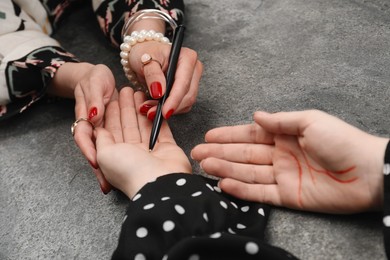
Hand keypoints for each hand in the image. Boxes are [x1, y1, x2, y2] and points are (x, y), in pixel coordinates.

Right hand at [50, 62, 116, 192]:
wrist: (101, 77)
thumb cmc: (95, 78)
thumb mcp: (94, 84)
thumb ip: (93, 99)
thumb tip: (93, 115)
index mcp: (84, 118)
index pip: (83, 137)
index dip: (88, 150)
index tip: (95, 162)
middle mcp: (94, 128)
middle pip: (95, 151)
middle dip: (101, 169)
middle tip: (107, 185)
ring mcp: (106, 132)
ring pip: (109, 151)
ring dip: (112, 167)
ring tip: (117, 184)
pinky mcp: (117, 131)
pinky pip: (123, 142)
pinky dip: (129, 151)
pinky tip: (137, 162)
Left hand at [94, 87, 191, 198]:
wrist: (159, 183)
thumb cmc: (129, 171)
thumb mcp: (105, 154)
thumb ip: (101, 140)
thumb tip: (98, 130)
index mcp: (115, 156)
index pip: (111, 130)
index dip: (111, 113)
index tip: (112, 97)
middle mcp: (132, 153)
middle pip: (127, 125)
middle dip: (126, 107)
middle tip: (126, 89)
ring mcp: (150, 150)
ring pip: (143, 125)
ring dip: (140, 108)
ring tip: (139, 91)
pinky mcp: (167, 147)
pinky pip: (161, 128)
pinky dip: (157, 115)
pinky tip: (153, 103)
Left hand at [129, 40, 202, 118]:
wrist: (145, 55)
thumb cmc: (145, 53)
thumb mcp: (145, 60)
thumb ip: (153, 75)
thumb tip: (160, 92)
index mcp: (187, 57)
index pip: (183, 83)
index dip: (174, 99)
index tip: (164, 111)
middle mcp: (194, 68)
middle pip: (188, 95)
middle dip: (170, 107)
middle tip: (151, 113)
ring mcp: (193, 80)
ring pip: (186, 103)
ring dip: (169, 109)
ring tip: (150, 109)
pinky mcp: (189, 90)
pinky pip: (183, 106)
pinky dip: (170, 109)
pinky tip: (156, 107)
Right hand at [191, 110, 388, 213]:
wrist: (368, 172)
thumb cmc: (342, 141)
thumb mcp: (309, 121)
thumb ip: (280, 120)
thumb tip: (255, 115)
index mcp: (285, 135)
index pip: (251, 134)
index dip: (229, 135)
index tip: (209, 135)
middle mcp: (280, 155)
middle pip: (244, 154)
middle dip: (220, 152)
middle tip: (197, 153)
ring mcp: (282, 176)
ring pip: (247, 172)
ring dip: (225, 169)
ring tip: (204, 166)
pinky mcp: (288, 196)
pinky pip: (260, 193)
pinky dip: (242, 189)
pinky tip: (225, 184)